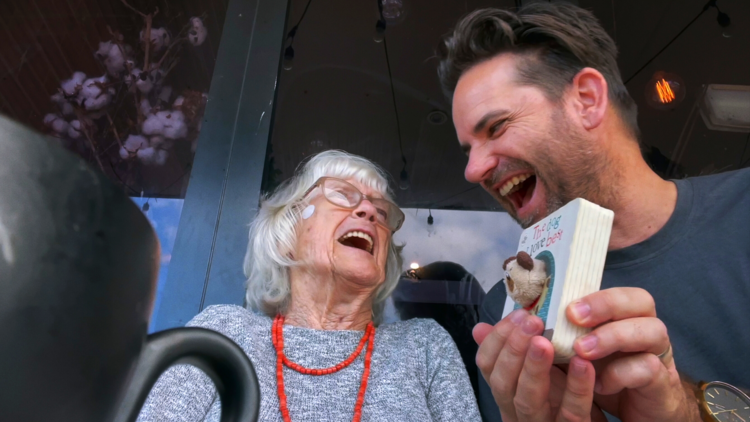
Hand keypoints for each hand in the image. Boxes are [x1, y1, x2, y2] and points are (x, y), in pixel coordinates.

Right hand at [474, 310, 606, 421]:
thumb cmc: (564, 398)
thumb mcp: (537, 370)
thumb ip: (514, 350)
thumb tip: (480, 327)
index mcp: (507, 392)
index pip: (486, 365)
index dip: (497, 338)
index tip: (520, 313)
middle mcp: (516, 410)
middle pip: (501, 383)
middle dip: (513, 348)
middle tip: (532, 321)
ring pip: (527, 400)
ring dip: (533, 368)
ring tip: (544, 341)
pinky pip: (571, 414)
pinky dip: (576, 388)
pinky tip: (583, 364)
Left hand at [567, 287, 699, 421]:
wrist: (637, 415)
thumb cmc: (604, 376)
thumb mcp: (579, 352)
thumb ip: (560, 333)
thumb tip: (523, 317)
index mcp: (624, 318)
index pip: (620, 290)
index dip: (595, 294)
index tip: (566, 307)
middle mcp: (646, 330)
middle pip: (641, 300)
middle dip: (605, 305)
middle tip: (573, 317)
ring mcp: (658, 354)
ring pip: (652, 330)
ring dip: (613, 336)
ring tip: (582, 351)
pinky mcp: (662, 383)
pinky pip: (649, 369)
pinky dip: (622, 375)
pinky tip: (600, 385)